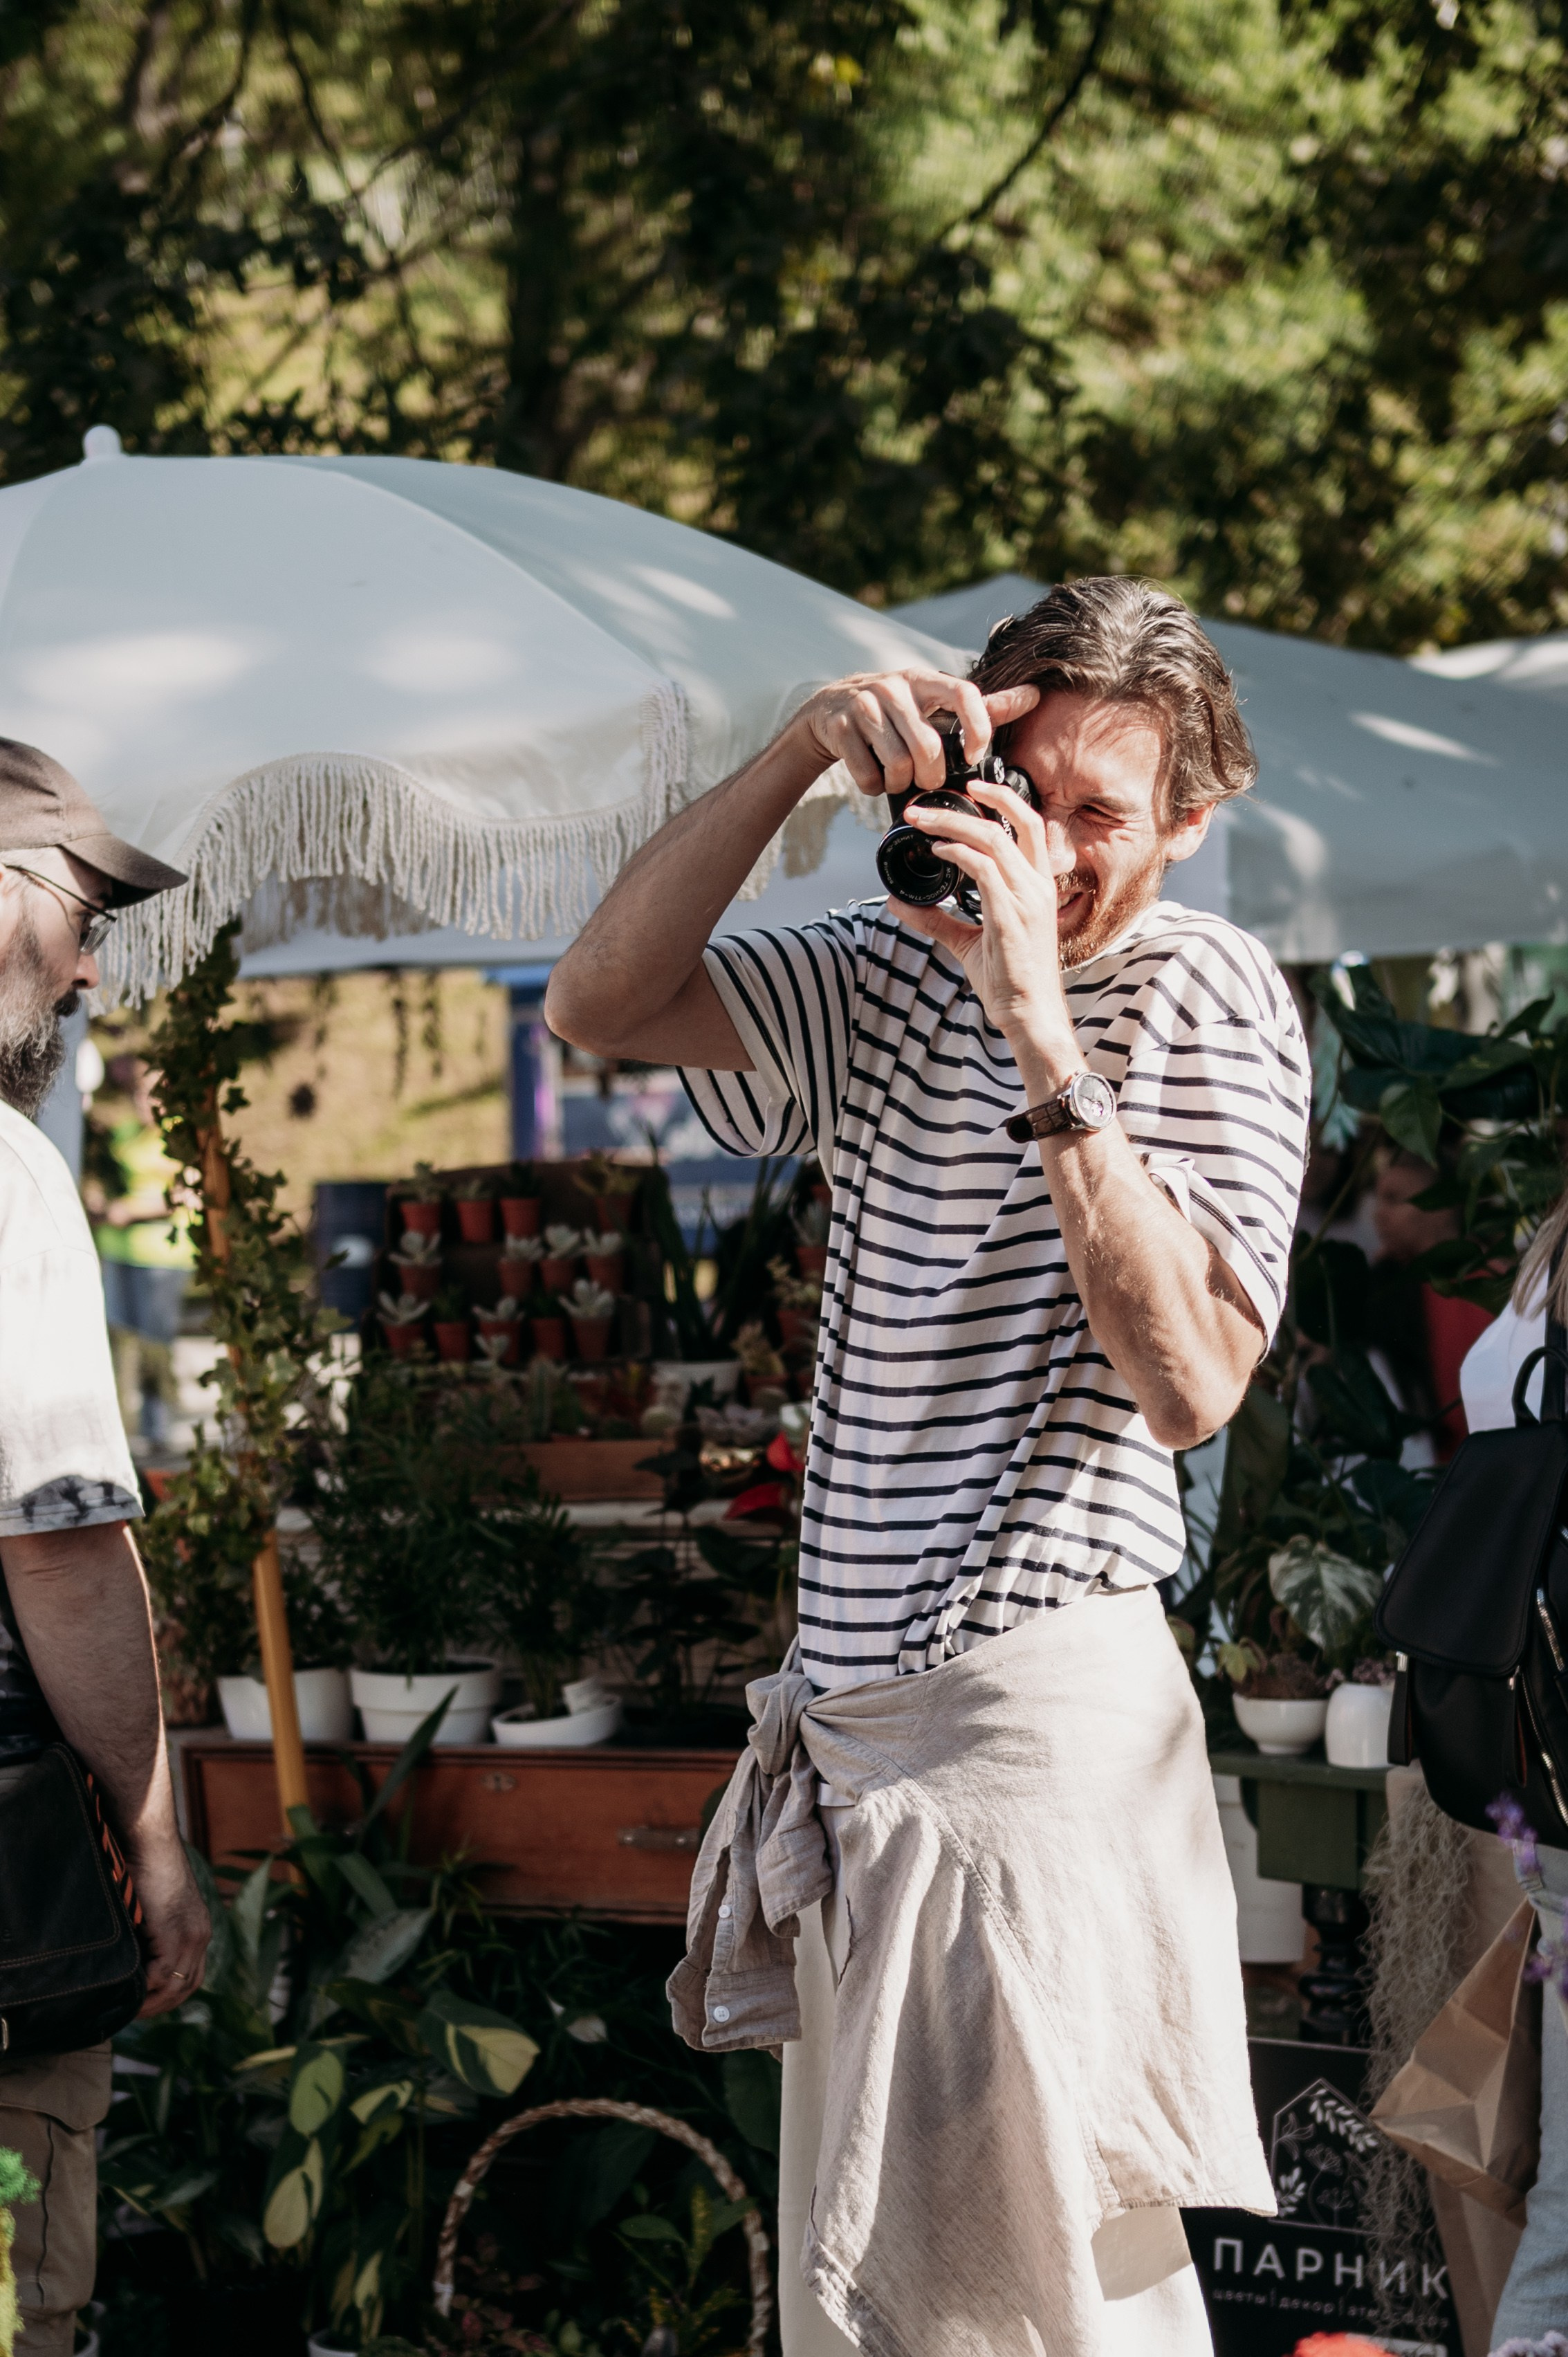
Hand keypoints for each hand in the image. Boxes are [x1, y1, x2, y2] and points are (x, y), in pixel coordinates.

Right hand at [131, 1831, 211, 2014]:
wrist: (148, 1842)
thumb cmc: (144, 1868)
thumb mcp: (155, 1907)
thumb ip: (153, 1933)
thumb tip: (134, 1960)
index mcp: (199, 1928)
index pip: (193, 1975)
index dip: (171, 1994)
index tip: (147, 2003)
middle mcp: (202, 1934)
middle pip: (189, 1986)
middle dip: (163, 2004)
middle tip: (136, 2013)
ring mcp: (192, 1934)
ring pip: (177, 1985)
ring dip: (154, 2001)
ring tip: (130, 2008)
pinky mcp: (174, 1932)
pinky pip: (162, 1973)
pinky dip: (147, 1986)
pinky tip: (130, 1988)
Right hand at [792, 668, 1039, 797]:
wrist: (829, 710)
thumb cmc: (895, 712)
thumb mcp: (934, 702)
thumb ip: (982, 707)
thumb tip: (1034, 696)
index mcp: (924, 680)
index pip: (964, 694)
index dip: (977, 729)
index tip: (975, 756)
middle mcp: (894, 687)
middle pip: (928, 747)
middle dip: (931, 776)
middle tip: (926, 779)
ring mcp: (864, 705)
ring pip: (898, 765)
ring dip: (900, 784)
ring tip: (898, 778)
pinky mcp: (839, 728)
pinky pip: (867, 776)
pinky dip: (873, 787)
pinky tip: (873, 776)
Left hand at [889, 776, 1079, 1067]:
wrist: (1028, 1013)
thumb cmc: (1009, 980)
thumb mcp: (968, 942)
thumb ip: (937, 919)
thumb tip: (899, 903)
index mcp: (1038, 885)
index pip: (1030, 825)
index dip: (1002, 799)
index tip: (970, 789)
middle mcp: (1038, 885)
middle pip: (1014, 820)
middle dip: (971, 802)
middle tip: (926, 805)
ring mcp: (1027, 898)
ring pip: (993, 838)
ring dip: (952, 824)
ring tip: (921, 823)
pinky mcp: (1010, 915)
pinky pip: (983, 868)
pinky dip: (957, 853)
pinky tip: (937, 851)